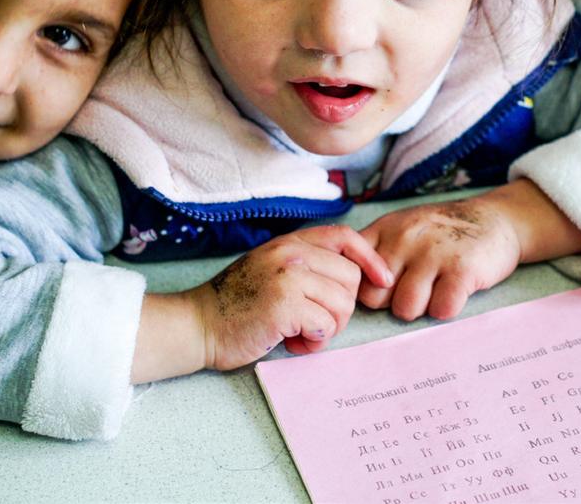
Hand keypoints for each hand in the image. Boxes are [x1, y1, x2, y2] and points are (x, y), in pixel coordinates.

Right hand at [194, 225, 389, 369]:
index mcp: (291, 242)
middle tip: (314, 323)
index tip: (383, 279)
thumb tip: (356, 278)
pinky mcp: (285, 306)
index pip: (346, 237)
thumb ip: (308, 265)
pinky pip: (325, 326)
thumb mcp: (273, 268)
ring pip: (343, 305)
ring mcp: (288, 278)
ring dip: (327, 329)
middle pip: (351, 279)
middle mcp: (291, 254)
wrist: (197, 325)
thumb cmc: (238, 303)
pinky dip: (314, 342)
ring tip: (299, 333)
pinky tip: (292, 342)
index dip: (370, 258)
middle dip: (341, 309)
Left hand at [359, 180, 580, 320]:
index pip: (352, 271)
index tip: (381, 291)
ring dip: (421, 309)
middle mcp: (405, 238)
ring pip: (405, 308)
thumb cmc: (442, 232)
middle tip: (414, 291)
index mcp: (386, 229)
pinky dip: (447, 309)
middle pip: (375, 297)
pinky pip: (441, 309)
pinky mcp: (462, 269)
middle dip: (391, 302)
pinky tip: (454, 293)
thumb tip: (346, 287)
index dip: (362, 289)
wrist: (496, 219)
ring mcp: (434, 253)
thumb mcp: (402, 227)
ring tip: (435, 292)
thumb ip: (374, 251)